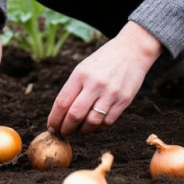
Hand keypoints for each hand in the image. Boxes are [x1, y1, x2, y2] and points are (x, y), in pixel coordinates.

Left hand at [48, 22, 162, 135]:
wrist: (132, 50)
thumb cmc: (103, 61)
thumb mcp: (84, 68)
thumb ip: (73, 89)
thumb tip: (62, 114)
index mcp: (81, 74)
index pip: (62, 102)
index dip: (54, 119)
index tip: (52, 127)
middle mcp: (95, 84)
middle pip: (75, 115)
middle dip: (65, 128)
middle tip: (63, 132)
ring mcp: (110, 93)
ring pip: (91, 122)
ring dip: (82, 130)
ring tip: (80, 128)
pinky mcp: (123, 100)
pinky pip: (107, 122)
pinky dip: (98, 129)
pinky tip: (94, 126)